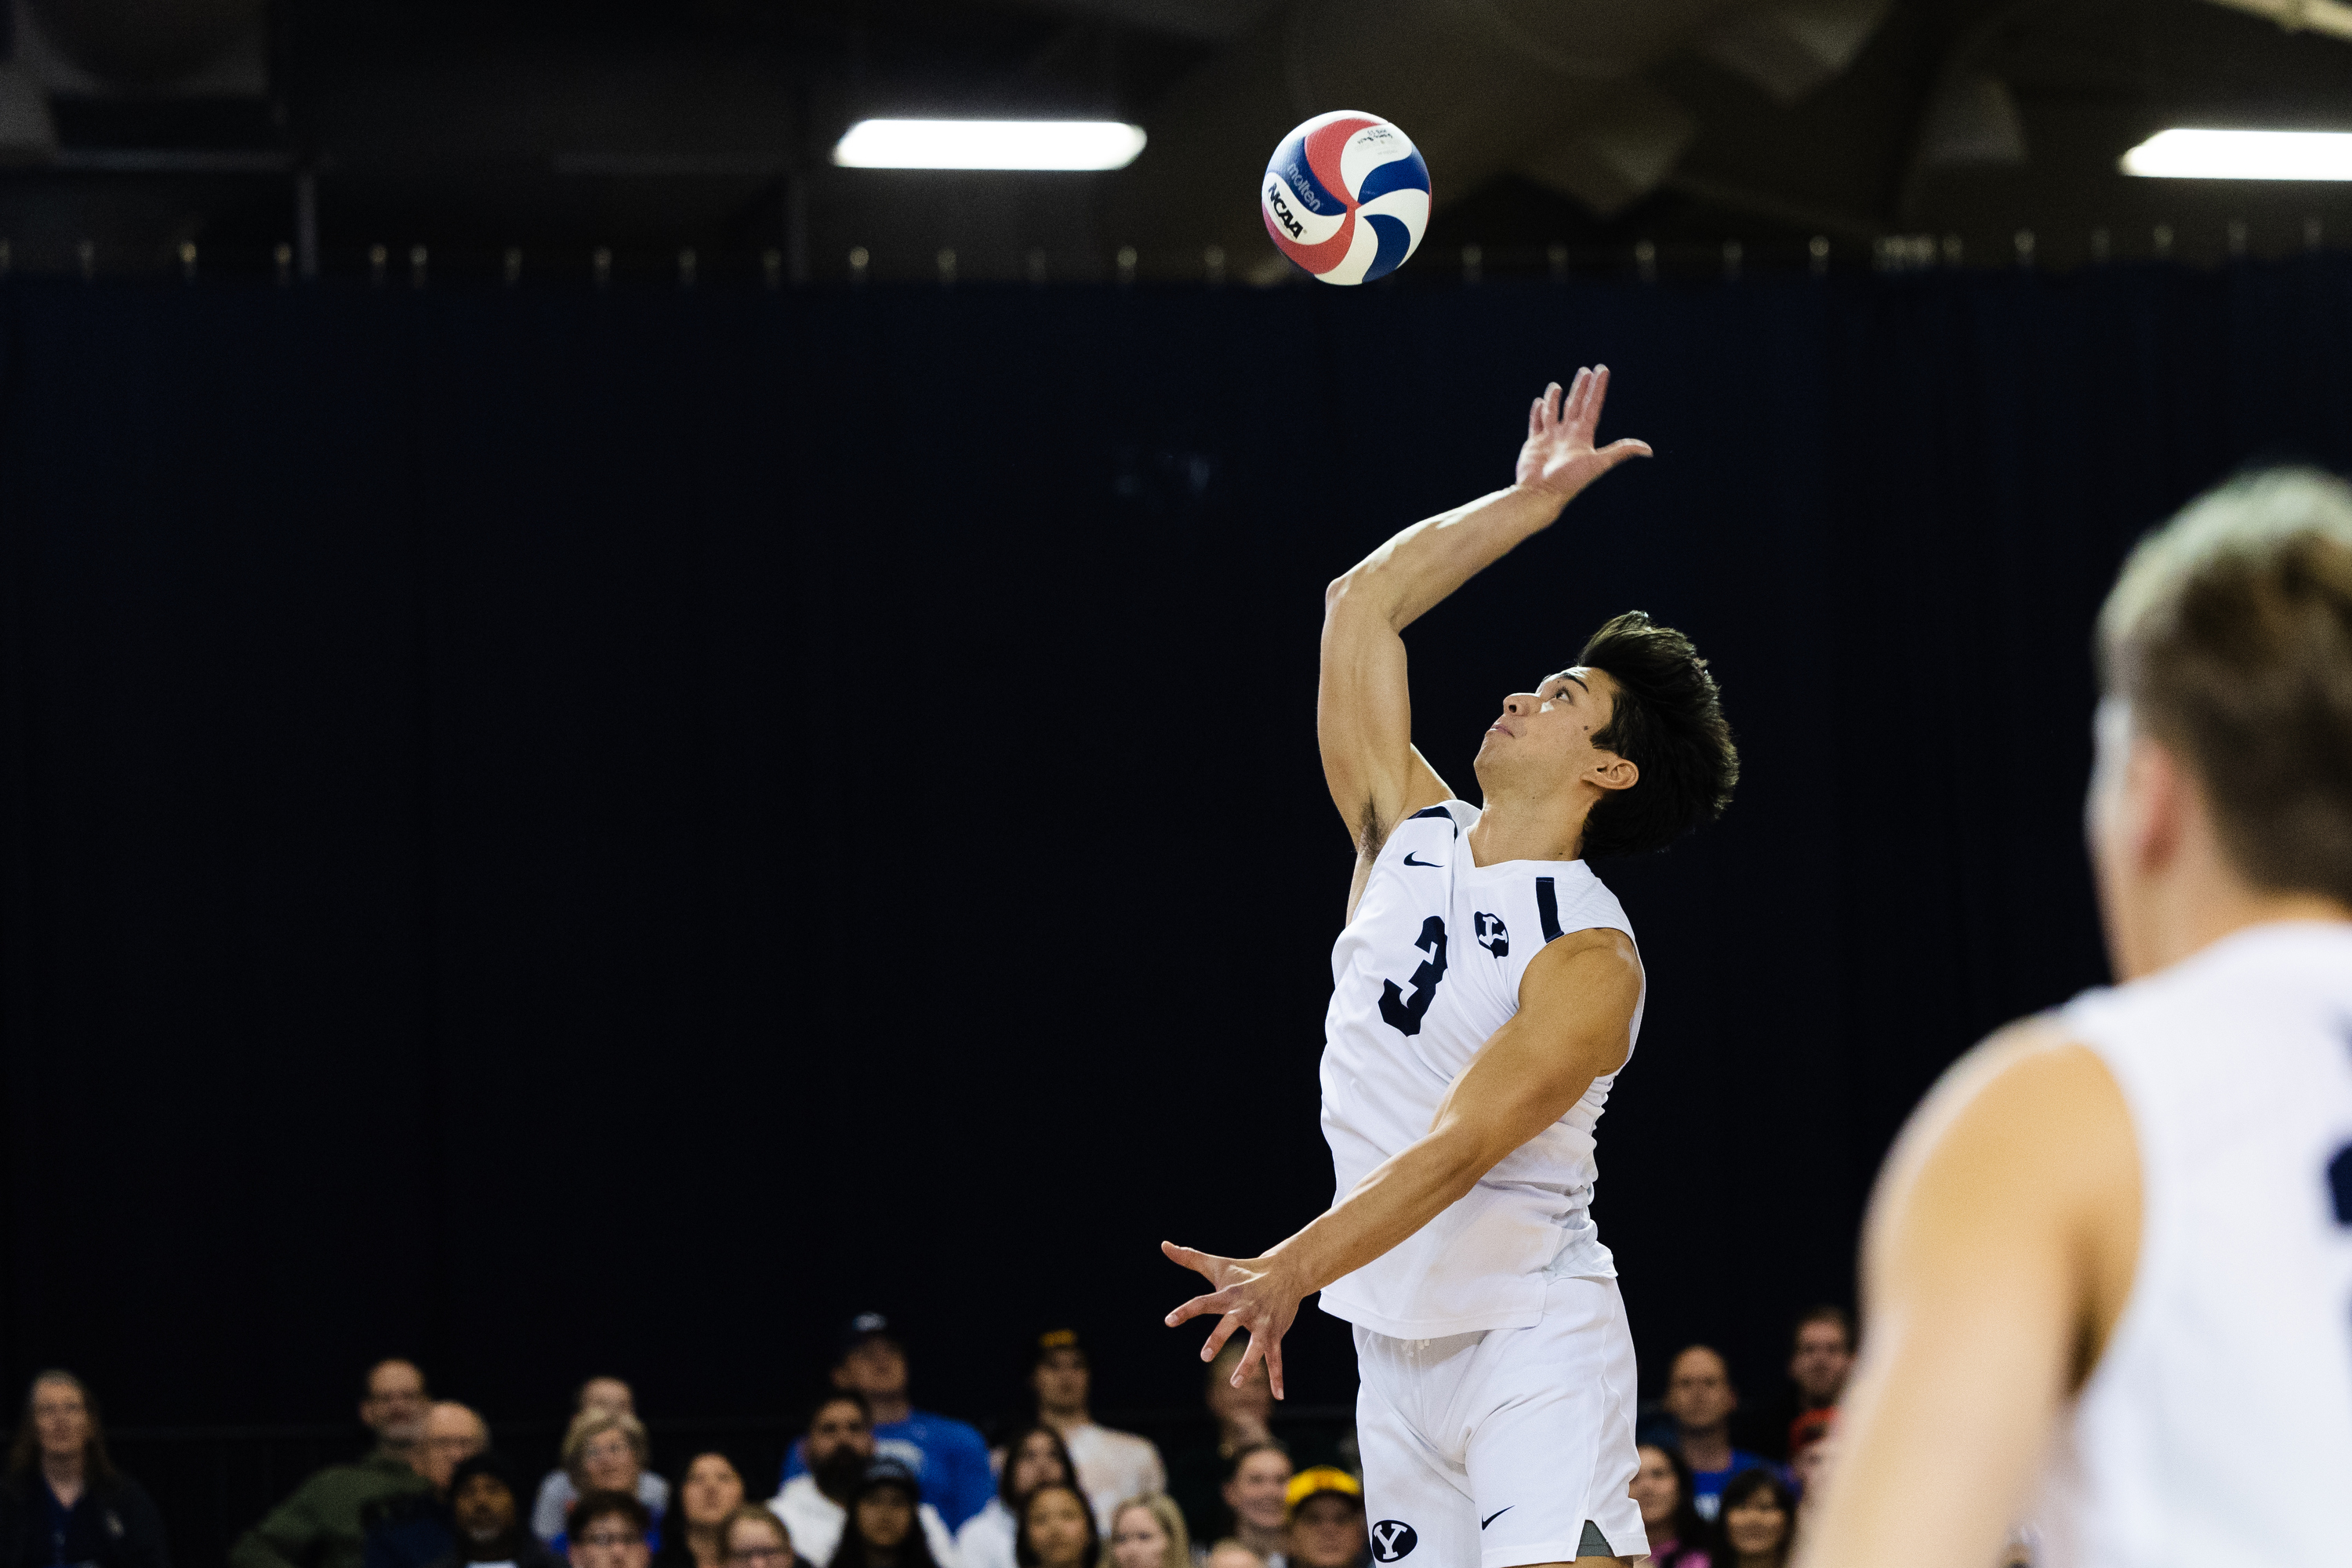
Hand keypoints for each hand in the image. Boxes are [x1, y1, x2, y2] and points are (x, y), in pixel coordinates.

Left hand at [1161, 1240, 1307, 1400]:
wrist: (1286, 1272)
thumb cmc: (1245, 1271)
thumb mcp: (1217, 1265)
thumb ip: (1189, 1258)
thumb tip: (1164, 1245)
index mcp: (1228, 1295)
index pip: (1203, 1303)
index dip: (1186, 1311)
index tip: (1168, 1321)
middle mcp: (1245, 1309)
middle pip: (1230, 1324)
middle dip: (1218, 1339)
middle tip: (1204, 1356)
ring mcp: (1262, 1323)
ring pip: (1256, 1346)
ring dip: (1248, 1364)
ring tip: (1235, 1384)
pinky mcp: (1275, 1334)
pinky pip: (1276, 1358)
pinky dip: (1278, 1377)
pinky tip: (1278, 1396)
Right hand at [1513, 366, 1651, 502]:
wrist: (1542, 493)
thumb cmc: (1570, 480)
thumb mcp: (1599, 463)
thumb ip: (1621, 452)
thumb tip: (1649, 450)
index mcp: (1582, 437)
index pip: (1592, 406)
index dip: (1598, 388)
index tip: (1601, 371)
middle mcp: (1567, 436)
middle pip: (1575, 406)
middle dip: (1581, 388)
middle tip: (1586, 371)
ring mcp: (1550, 439)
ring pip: (1554, 413)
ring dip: (1556, 399)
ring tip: (1557, 386)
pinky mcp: (1534, 444)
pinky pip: (1536, 424)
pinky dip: (1537, 413)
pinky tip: (1540, 402)